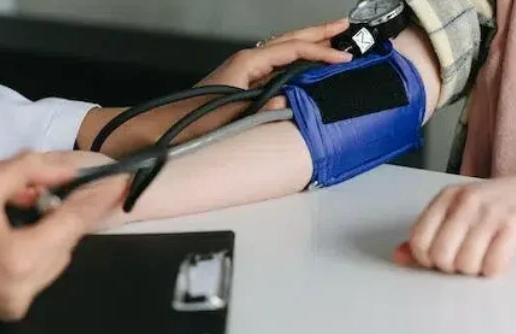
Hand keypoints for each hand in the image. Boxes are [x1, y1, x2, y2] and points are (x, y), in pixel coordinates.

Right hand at [0, 151, 127, 320]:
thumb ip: (32, 170)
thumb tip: (71, 167)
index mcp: (20, 256)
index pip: (74, 223)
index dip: (97, 199)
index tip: (118, 180)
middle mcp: (28, 285)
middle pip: (69, 240)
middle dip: (64, 213)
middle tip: (44, 196)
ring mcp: (23, 301)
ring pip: (60, 258)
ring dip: (53, 234)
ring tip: (21, 219)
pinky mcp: (17, 308)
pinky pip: (45, 273)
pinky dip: (41, 253)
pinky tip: (17, 241)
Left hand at [198, 19, 352, 108]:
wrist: (171, 124)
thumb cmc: (196, 118)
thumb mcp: (234, 114)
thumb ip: (264, 107)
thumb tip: (288, 101)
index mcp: (248, 62)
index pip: (293, 50)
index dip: (321, 52)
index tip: (344, 57)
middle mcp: (248, 60)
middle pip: (290, 40)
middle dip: (319, 32)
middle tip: (344, 26)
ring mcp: (246, 69)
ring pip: (285, 50)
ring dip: (309, 44)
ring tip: (332, 39)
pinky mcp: (245, 81)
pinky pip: (278, 64)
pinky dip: (297, 60)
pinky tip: (307, 64)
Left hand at [393, 168, 515, 277]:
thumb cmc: (494, 207)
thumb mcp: (457, 212)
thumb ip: (428, 233)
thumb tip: (399, 257)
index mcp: (445, 198)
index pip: (418, 239)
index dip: (426, 259)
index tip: (440, 259)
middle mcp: (463, 202)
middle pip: (439, 256)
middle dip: (450, 267)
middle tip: (464, 259)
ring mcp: (488, 212)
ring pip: (464, 263)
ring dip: (473, 270)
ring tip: (482, 257)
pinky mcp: (513, 225)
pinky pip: (492, 264)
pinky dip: (493, 270)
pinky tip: (497, 259)